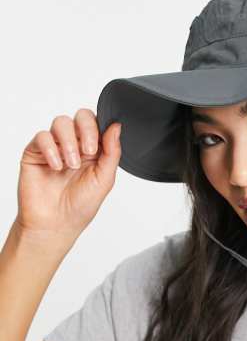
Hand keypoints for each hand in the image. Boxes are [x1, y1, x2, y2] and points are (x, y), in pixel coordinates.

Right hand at [15, 109, 120, 242]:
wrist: (56, 224)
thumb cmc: (80, 205)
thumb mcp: (105, 179)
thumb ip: (112, 152)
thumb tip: (116, 126)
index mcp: (94, 149)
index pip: (98, 123)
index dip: (100, 127)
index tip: (102, 143)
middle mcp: (75, 144)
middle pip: (81, 116)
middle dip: (87, 130)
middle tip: (88, 151)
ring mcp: (55, 146)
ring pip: (61, 122)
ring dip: (69, 143)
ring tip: (71, 165)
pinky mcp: (36, 152)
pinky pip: (42, 137)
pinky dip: (51, 149)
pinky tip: (57, 167)